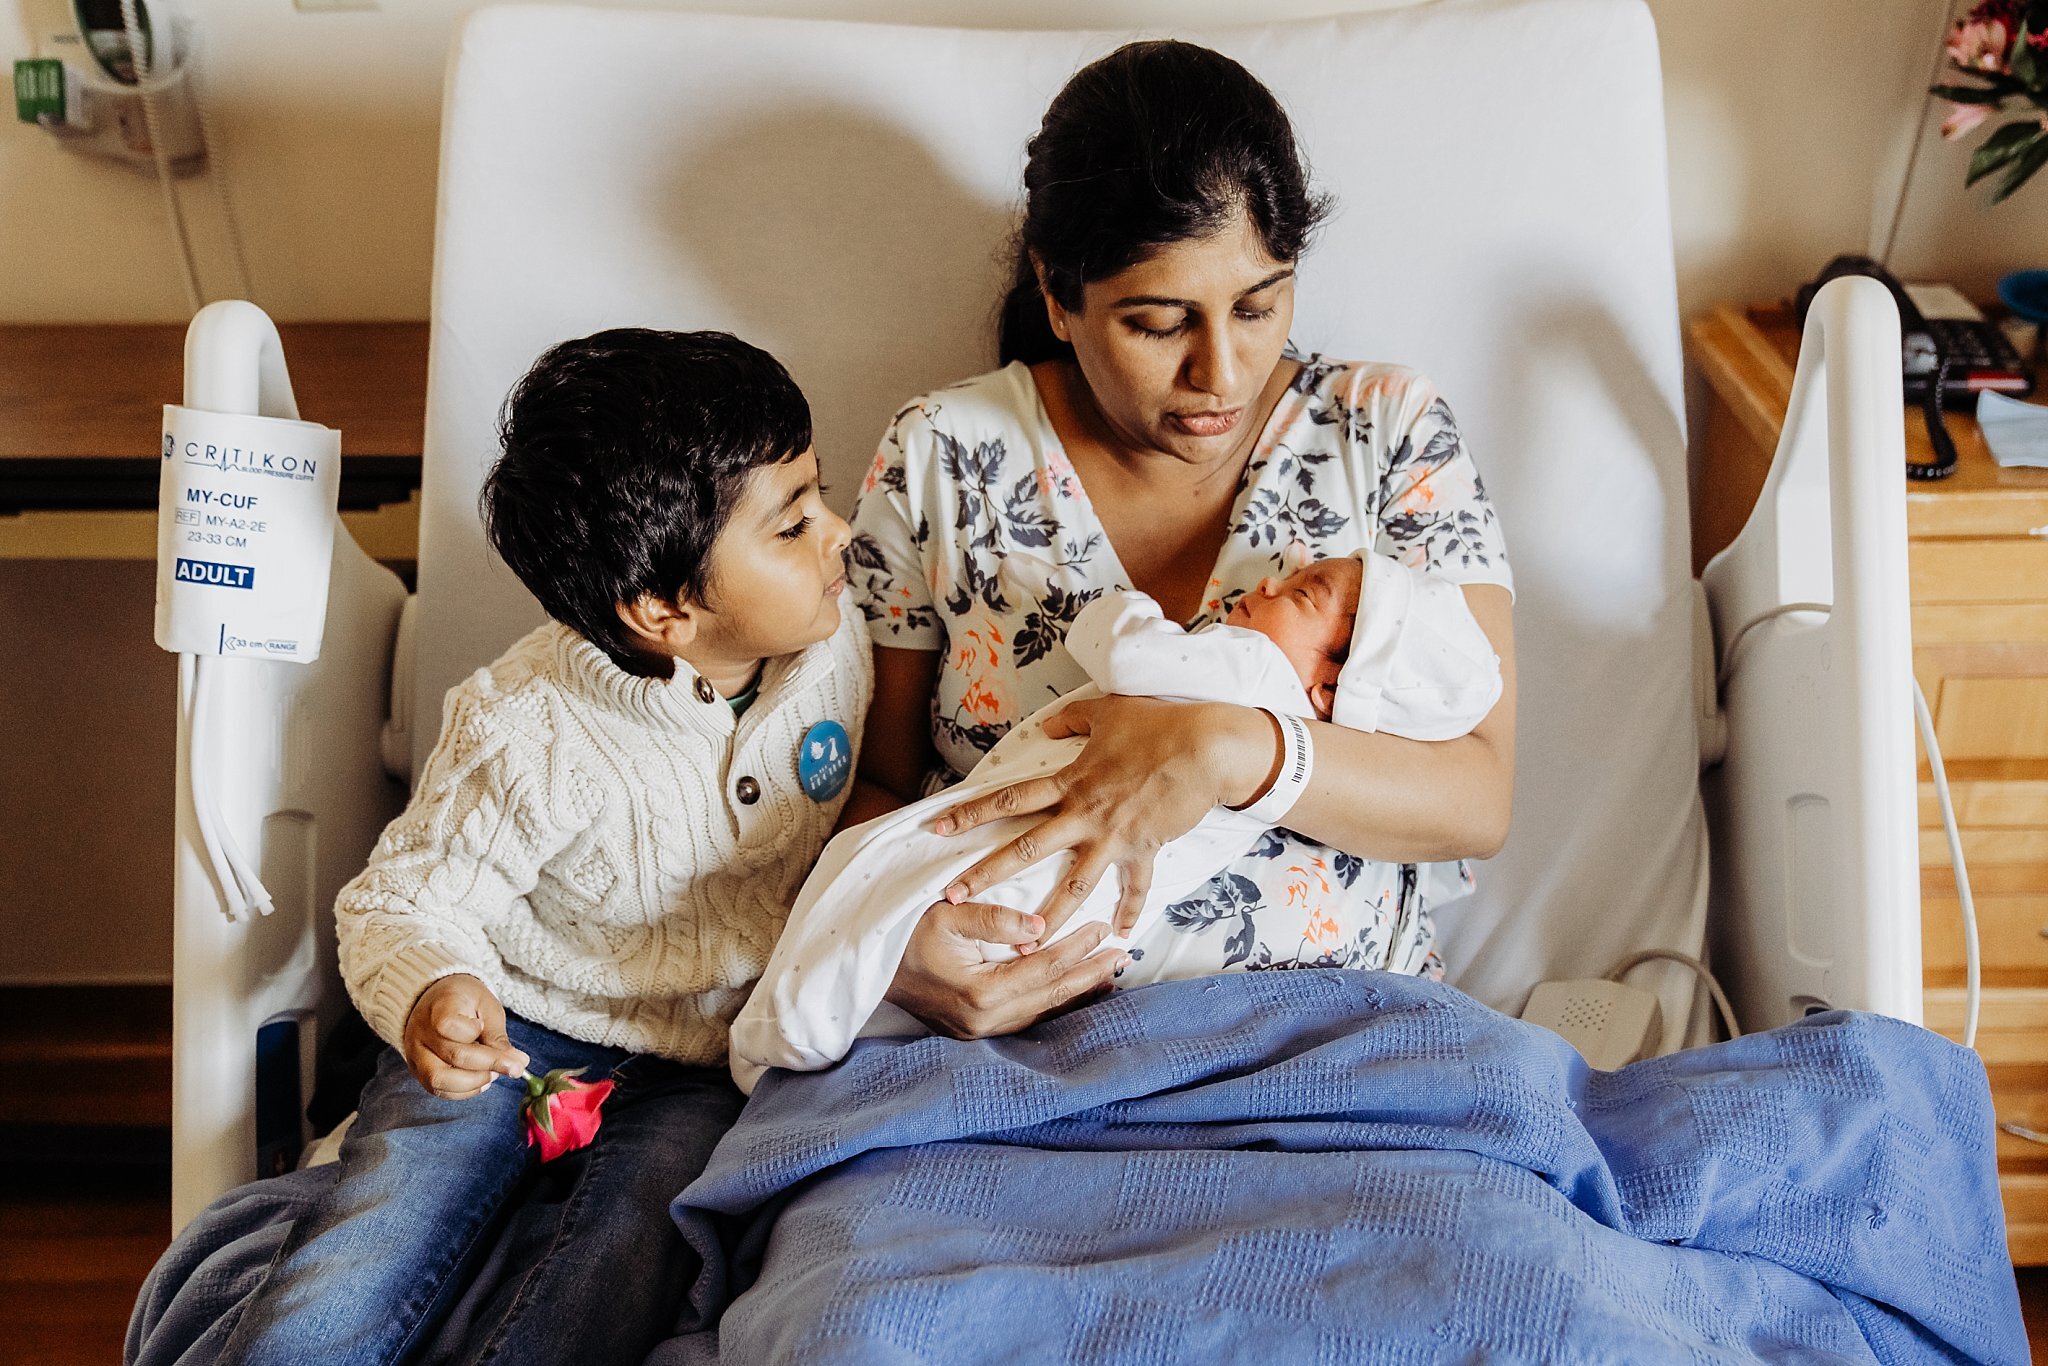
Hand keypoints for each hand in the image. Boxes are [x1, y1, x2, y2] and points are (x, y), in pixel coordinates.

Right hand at [402, 974, 529, 1099]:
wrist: (435, 1000)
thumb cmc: (465, 1001)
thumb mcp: (486, 1007)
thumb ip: (498, 1037)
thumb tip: (519, 1064)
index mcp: (438, 1007)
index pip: (448, 1025)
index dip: (472, 1031)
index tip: (483, 1026)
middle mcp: (421, 1032)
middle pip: (453, 1056)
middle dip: (489, 1066)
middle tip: (513, 1066)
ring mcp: (415, 1054)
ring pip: (439, 1081)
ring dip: (474, 1083)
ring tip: (494, 1074)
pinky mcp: (417, 1071)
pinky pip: (438, 1090)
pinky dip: (464, 1091)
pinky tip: (481, 1081)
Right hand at [886, 899, 1126, 1039]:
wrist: (868, 969)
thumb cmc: (905, 936)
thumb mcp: (947, 914)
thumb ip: (994, 919)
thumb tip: (1039, 927)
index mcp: (981, 992)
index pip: (1044, 967)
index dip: (1078, 947)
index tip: (1104, 929)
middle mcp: (984, 1021)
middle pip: (1052, 995)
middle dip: (1091, 974)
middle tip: (1125, 955)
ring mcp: (980, 1032)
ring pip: (1043, 1012)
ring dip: (1079, 992)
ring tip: (1112, 976)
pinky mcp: (976, 1032)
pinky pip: (1027, 1018)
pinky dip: (1055, 1004)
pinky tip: (1074, 995)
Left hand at [932, 696, 1275, 937]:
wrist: (1205, 747)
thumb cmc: (1157, 723)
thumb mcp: (1107, 711)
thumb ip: (1071, 720)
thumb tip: (1048, 725)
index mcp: (1070, 781)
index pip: (1010, 800)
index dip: (971, 813)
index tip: (939, 829)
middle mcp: (1084, 814)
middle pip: (1026, 849)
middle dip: (986, 875)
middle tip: (953, 899)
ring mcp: (1114, 836)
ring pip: (1073, 884)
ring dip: (1049, 917)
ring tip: (1026, 944)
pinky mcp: (1145, 849)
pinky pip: (1134, 887)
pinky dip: (1128, 912)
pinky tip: (1117, 936)